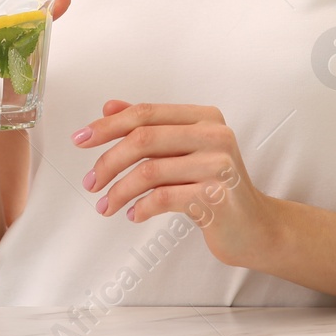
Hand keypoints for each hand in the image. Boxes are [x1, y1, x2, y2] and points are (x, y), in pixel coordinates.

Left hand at [73, 100, 276, 268]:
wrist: (255, 228)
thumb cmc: (216, 187)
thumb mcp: (185, 151)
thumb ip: (152, 128)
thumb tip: (109, 107)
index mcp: (205, 117)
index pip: (146, 113)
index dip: (108, 125)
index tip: (80, 140)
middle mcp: (214, 135)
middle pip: (143, 138)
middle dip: (108, 161)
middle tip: (91, 182)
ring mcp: (218, 165)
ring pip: (149, 171)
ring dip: (119, 191)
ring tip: (106, 206)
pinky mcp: (216, 197)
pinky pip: (163, 198)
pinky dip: (140, 207)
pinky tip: (134, 215)